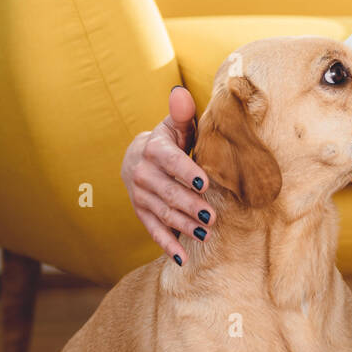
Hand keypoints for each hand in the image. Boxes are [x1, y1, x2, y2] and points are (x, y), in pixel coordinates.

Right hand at [120, 86, 213, 264]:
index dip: (186, 171)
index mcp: (153, 149)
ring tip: (206, 233)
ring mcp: (140, 196)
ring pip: (163, 213)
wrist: (138, 157)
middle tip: (213, 215)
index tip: (205, 183)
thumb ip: (182, 114)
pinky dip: (168, 246)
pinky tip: (183, 259)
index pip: (169, 161)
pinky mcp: (142, 213)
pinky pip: (154, 231)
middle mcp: (142, 174)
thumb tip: (181, 93)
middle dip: (190, 205)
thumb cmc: (169, 140)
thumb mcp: (175, 125)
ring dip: (184, 226)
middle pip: (168, 192)